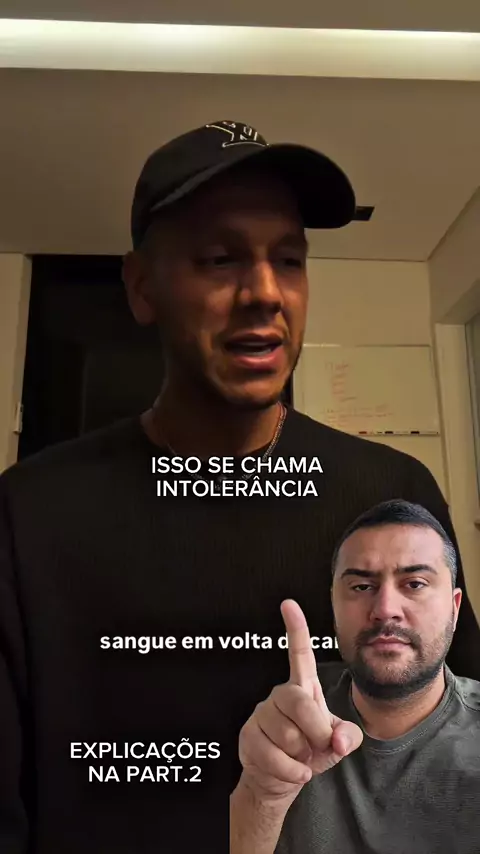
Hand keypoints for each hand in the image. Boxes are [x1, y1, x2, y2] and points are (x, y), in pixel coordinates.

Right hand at [238, 599, 362, 802]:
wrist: (282, 780)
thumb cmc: (311, 752)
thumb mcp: (338, 743)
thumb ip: (348, 736)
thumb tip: (338, 739)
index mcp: (303, 688)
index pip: (300, 653)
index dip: (296, 629)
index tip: (289, 604)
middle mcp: (280, 694)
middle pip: (299, 702)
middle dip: (316, 731)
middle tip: (319, 745)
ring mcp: (262, 713)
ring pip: (288, 734)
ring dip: (302, 755)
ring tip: (299, 755)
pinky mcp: (248, 735)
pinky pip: (276, 756)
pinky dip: (292, 771)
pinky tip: (294, 770)